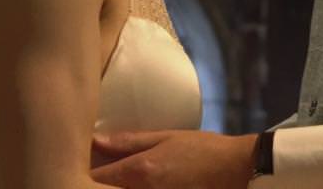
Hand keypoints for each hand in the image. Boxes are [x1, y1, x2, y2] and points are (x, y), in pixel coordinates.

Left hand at [91, 130, 254, 188]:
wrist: (238, 170)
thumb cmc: (204, 149)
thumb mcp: (167, 137)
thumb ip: (130, 141)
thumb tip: (96, 139)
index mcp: (139, 170)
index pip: (96, 179)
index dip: (85, 172)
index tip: (84, 164)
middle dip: (98, 184)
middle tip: (100, 172)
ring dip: (117, 187)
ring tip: (121, 177)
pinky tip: (142, 183)